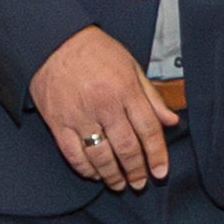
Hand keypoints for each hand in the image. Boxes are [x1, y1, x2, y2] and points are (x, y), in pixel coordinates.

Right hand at [31, 25, 169, 188]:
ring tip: (119, 184)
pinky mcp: (58, 122)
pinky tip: (94, 174)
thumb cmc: (93, 50)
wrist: (52, 40)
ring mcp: (79, 116)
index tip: (161, 171)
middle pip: (127, 148)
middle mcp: (104, 105)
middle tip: (140, 182)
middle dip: (136, 170)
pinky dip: (86, 169)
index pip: (148, 130)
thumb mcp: (130, 65)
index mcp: (125, 89)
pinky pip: (73, 154)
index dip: (157, 155)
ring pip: (101, 156)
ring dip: (113, 175)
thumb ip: (151, 96)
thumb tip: (170, 120)